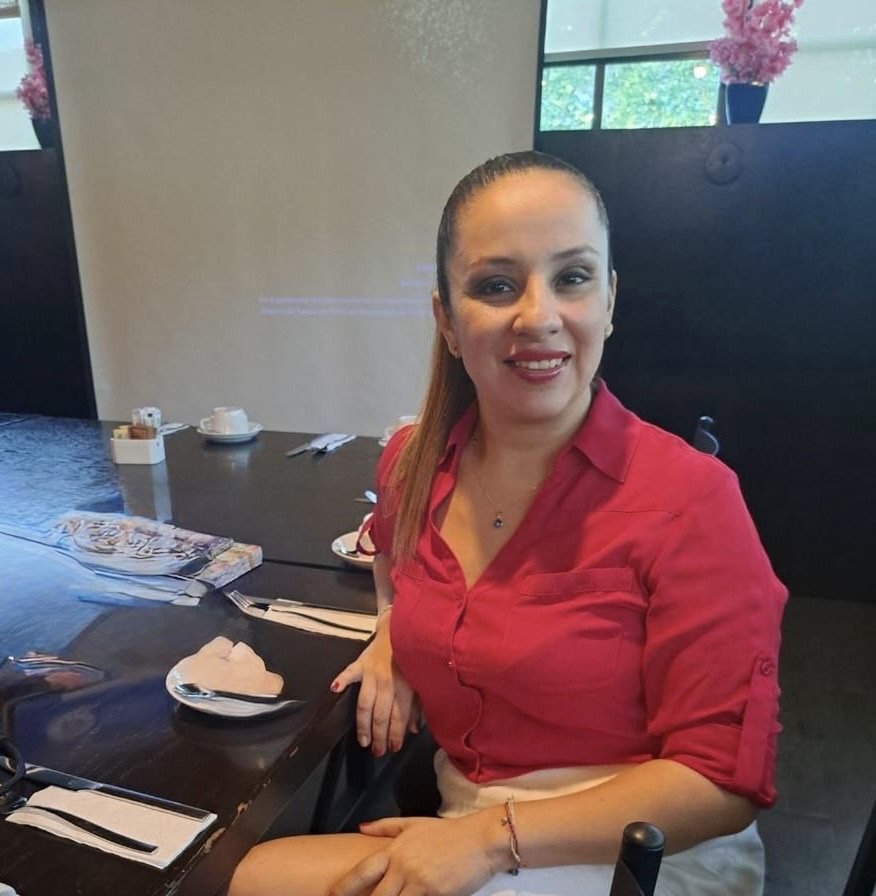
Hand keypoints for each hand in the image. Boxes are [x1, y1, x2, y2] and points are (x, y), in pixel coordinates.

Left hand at [330, 816, 498, 895]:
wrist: (479, 839)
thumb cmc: (448, 833)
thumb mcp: (415, 824)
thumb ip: (386, 827)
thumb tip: (361, 827)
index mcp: (395, 850)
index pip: (362, 872)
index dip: (344, 887)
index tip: (332, 895)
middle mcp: (402, 867)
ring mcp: (417, 883)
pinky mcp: (433, 895)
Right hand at [331, 619, 415, 755]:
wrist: (403, 628)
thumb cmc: (413, 657)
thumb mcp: (421, 681)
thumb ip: (417, 705)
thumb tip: (414, 729)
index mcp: (405, 685)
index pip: (398, 715)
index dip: (396, 734)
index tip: (394, 748)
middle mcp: (387, 680)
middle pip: (380, 713)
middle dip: (379, 735)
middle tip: (377, 751)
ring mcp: (372, 671)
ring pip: (364, 702)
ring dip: (363, 723)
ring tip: (363, 741)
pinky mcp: (361, 662)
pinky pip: (349, 672)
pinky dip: (342, 680)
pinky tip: (335, 689)